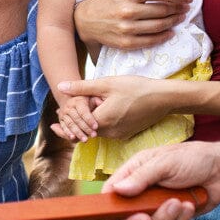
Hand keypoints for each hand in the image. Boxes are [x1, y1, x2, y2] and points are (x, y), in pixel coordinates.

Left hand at [52, 74, 174, 139]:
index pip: (77, 124)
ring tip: (86, 108)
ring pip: (96, 130)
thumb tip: (60, 87)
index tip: (55, 118)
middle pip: (85, 130)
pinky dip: (101, 123)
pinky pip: (108, 131)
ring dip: (90, 121)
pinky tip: (103, 109)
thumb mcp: (107, 84)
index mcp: (102, 121)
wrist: (164, 98)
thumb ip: (82, 87)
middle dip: (76, 122)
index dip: (68, 118)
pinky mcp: (126, 134)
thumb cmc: (136, 88)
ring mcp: (119, 135)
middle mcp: (109, 133)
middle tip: (62, 117)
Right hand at [55, 95, 98, 141]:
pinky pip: (64, 128)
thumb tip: (100, 102)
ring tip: (85, 140)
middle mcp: (69, 106)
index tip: (96, 127)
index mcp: (77, 101)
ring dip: (78, 133)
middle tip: (94, 135)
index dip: (89, 119)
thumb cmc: (88, 101)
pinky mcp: (61, 120)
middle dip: (85, 128)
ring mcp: (63, 113)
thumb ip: (97, 100)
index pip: (83, 111)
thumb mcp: (92, 98)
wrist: (73, 101)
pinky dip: (68, 134)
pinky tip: (73, 139)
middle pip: (77, 119)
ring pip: (70, 124)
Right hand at [73, 0, 192, 51]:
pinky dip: (164, 37)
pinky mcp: (125, 42)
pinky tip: (170, 32)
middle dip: (178, 9)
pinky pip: (151, 41)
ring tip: (180, 18)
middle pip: (163, 10)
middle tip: (185, 8)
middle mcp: (129, 11)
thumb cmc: (108, 0)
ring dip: (174, 22)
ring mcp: (127, 28)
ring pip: (159, 26)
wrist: (84, 20)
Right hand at [101, 142, 219, 219]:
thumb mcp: (165, 163)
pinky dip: (181, 219)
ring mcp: (158, 204)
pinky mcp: (173, 215)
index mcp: (136, 171)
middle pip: (129, 214)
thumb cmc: (193, 159)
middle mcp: (143, 189)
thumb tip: (119, 190)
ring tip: (180, 203)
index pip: (113, 189)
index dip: (108, 206)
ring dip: (166, 216)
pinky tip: (190, 205)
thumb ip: (142, 177)